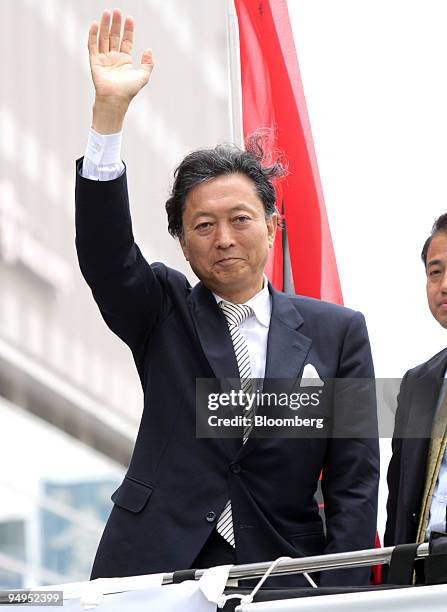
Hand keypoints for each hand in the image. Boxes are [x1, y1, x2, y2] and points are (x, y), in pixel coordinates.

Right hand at [88, 8, 153, 131]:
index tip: (130, 18)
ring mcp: (104, 59)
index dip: (128, 30)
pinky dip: (93, 35)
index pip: (126, 40)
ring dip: (105, 25)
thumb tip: (149, 50)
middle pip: (114, 36)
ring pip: (103, 38)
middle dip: (116, 24)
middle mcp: (114, 58)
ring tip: (107, 12)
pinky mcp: (94, 61)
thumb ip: (148, 63)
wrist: (115, 99)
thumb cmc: (129, 90)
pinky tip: (94, 24)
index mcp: (124, 60)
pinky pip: (92, 45)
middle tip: (117, 11)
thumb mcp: (143, 76)